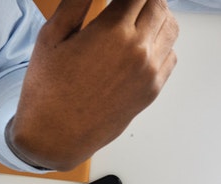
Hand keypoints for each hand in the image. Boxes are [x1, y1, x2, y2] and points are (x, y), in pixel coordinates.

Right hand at [8, 0, 178, 170]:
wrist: (58, 133)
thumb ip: (77, 2)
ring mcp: (150, 72)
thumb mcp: (53, 34)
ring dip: (158, 15)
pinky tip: (141, 41)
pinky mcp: (153, 89)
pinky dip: (161, 42)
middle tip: (129, 2)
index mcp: (113, 32)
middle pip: (159, 5)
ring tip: (138, 13)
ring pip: (171, 28)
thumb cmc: (49, 87)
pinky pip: (170, 55)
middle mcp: (138, 51)